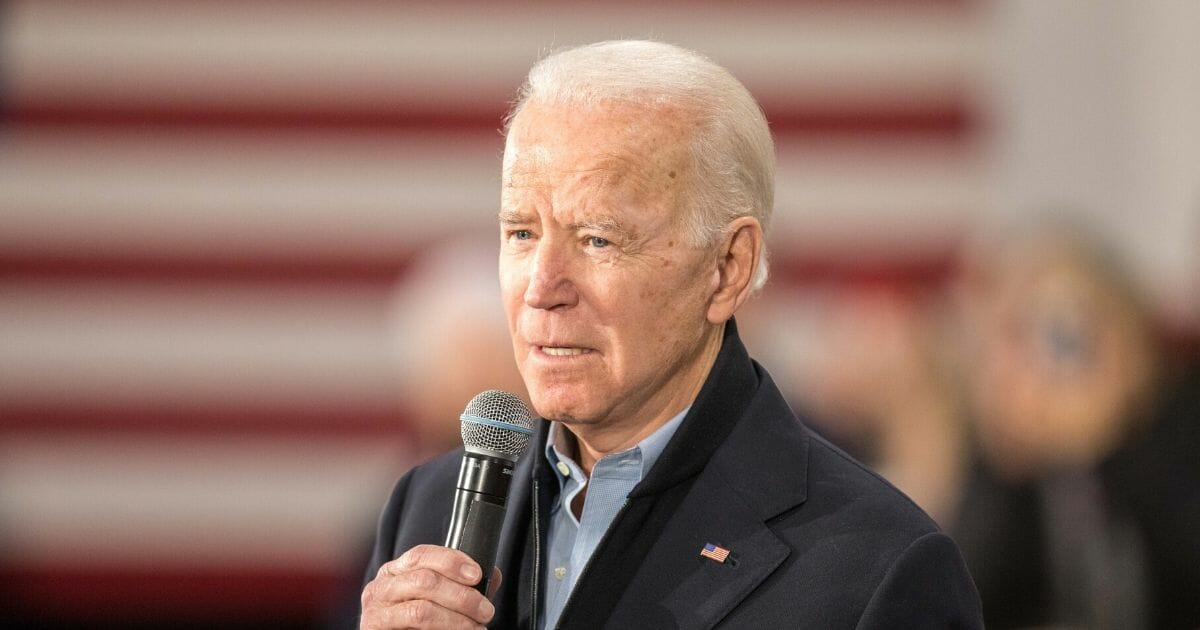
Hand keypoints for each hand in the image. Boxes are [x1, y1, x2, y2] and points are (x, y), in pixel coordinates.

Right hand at [360, 544, 501, 628]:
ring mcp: (376, 613)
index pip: (421, 555)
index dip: (451, 561)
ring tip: (476, 628)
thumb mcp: (438, 598)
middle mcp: (381, 588)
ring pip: (421, 611)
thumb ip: (463, 584)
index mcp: (395, 571)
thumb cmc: (416, 623)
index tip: (477, 574)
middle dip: (462, 596)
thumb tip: (491, 575)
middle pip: (424, 581)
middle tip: (485, 611)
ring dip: (456, 620)